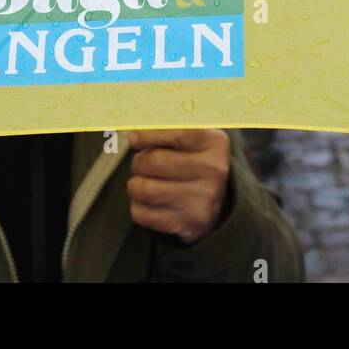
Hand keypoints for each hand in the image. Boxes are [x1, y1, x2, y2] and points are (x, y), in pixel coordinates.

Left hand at [125, 129, 229, 243]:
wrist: (215, 204)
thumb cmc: (192, 160)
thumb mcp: (190, 135)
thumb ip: (164, 124)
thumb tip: (133, 127)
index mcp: (215, 143)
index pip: (176, 134)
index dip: (148, 135)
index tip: (133, 138)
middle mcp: (213, 171)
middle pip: (154, 161)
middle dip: (139, 161)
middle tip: (143, 163)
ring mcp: (202, 200)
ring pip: (143, 189)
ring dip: (135, 184)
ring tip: (146, 181)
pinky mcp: (188, 224)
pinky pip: (141, 214)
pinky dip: (138, 206)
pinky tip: (151, 202)